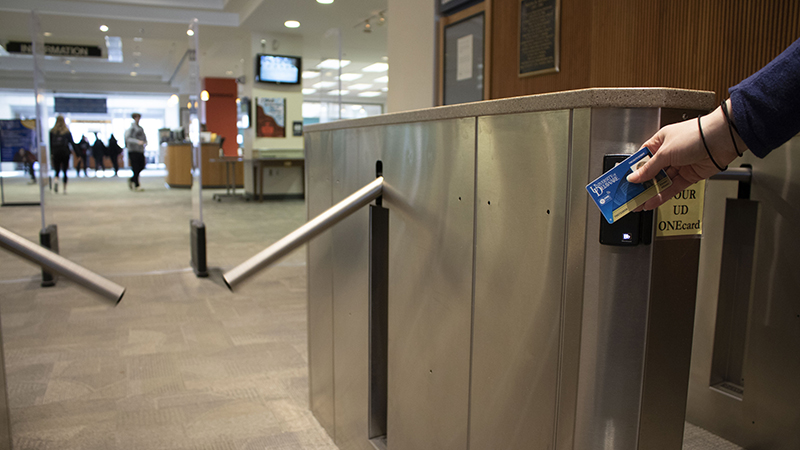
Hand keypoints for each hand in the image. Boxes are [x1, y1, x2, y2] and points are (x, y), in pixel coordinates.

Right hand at [626, 105, 741, 209]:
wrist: (721, 139)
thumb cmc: (695, 135)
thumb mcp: (665, 152)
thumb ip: (649, 168)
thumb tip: (634, 178)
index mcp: (659, 142)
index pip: (641, 159)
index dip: (632, 170)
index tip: (623, 181)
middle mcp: (669, 154)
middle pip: (650, 173)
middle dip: (640, 185)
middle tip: (629, 196)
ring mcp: (679, 166)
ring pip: (660, 183)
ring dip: (649, 193)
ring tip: (638, 203)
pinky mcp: (689, 176)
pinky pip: (672, 189)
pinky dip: (662, 196)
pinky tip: (651, 202)